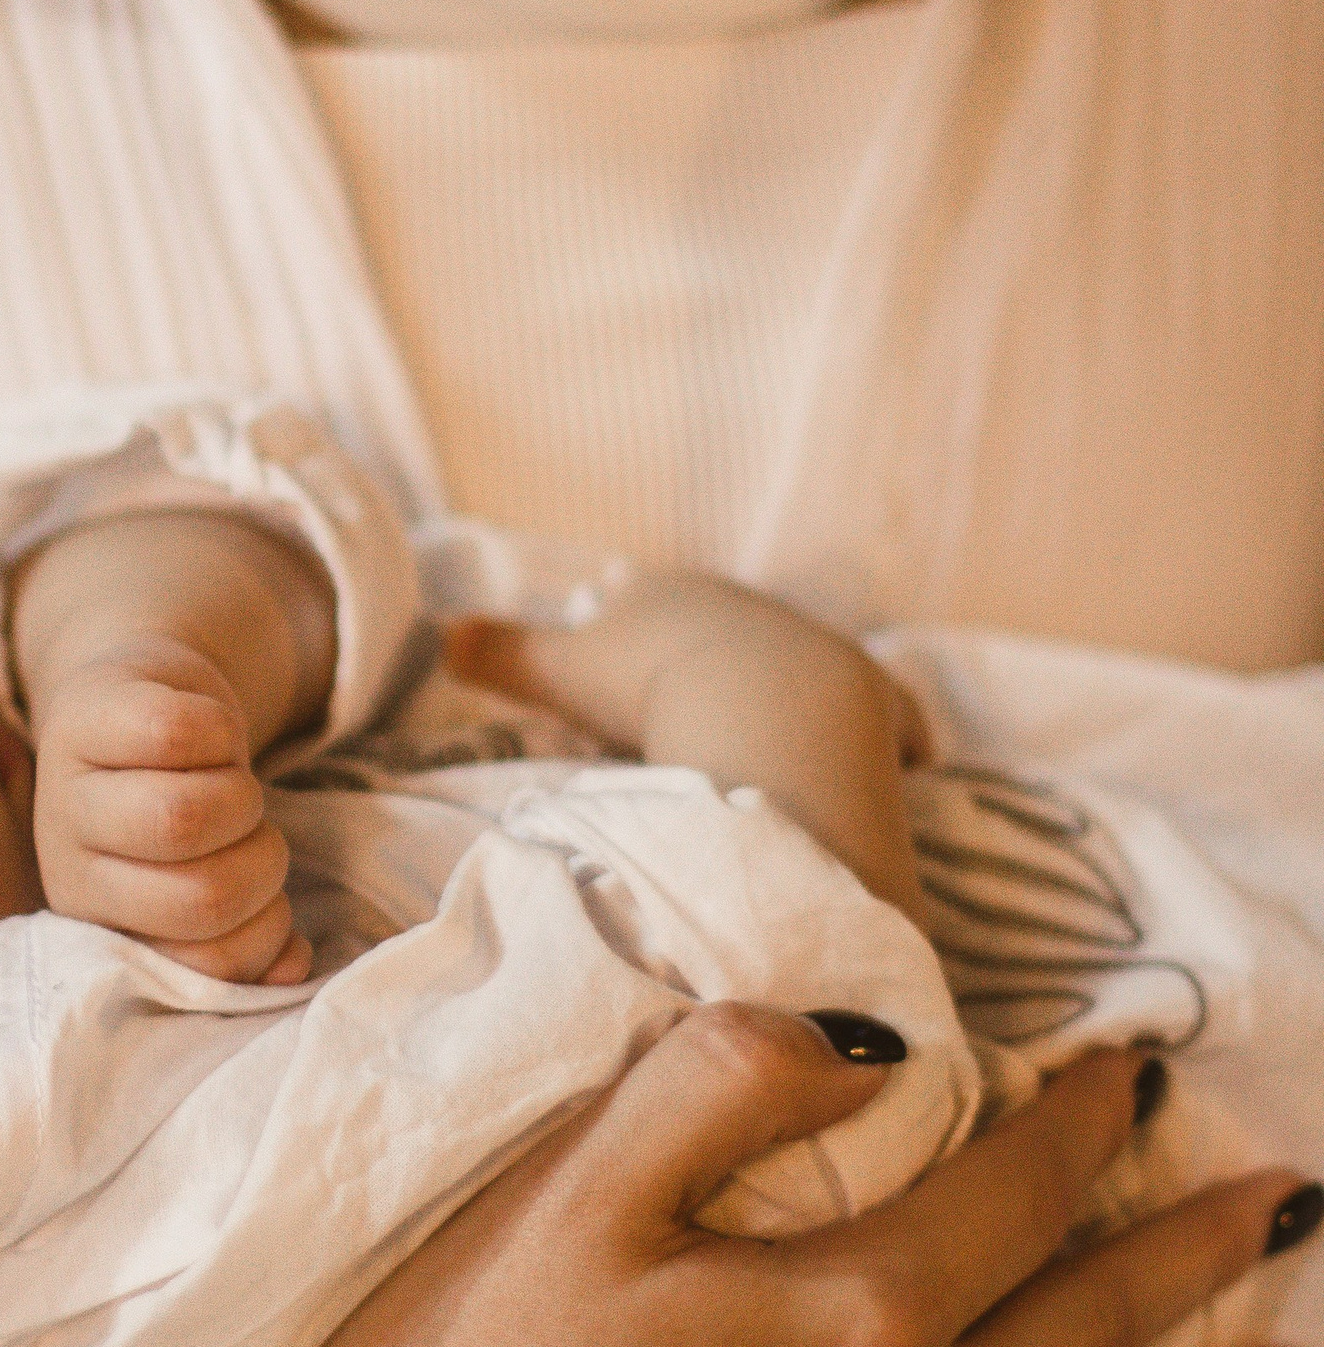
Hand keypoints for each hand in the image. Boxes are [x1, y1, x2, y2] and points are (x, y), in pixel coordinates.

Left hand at [11, 509, 334, 984]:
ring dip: (243, 801)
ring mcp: (67, 784)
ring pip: (183, 818)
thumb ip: (246, 937)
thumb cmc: (178, 806)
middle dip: (261, 864)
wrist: (130, 701)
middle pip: (198, 894)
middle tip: (256, 834)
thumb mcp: (202, 880)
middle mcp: (66, 862)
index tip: (269, 901)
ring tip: (236, 789)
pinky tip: (213, 739)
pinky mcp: (90, 713)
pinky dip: (226, 733)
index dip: (261, 935)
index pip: (198, 962)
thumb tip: (291, 970)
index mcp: (97, 923)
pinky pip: (181, 733)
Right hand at [451, 579, 932, 920]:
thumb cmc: (651, 684)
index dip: (624, 606)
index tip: (613, 609)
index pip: (642, 593)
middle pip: (720, 622)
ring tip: (781, 717)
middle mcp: (749, 613)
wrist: (762, 706)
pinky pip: (888, 718)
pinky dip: (891, 733)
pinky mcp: (874, 702)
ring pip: (799, 663)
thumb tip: (440, 635)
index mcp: (674, 596)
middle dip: (705, 643)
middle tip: (691, 670)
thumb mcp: (561, 668)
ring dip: (787, 687)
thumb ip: (503, 653)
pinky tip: (905, 754)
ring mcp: (817, 653)